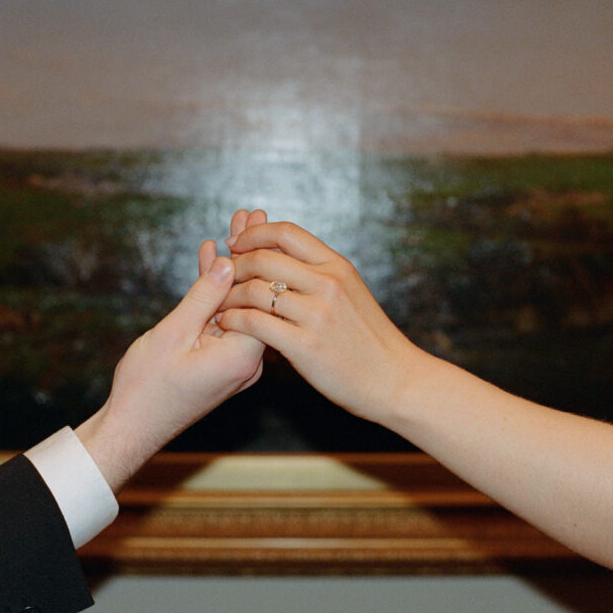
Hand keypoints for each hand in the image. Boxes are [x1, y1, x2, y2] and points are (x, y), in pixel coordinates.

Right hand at [75, 215, 266, 491]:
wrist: (132, 429)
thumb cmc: (147, 388)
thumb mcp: (173, 334)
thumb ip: (203, 297)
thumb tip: (228, 262)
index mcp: (242, 355)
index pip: (263, 296)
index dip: (259, 256)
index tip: (257, 223)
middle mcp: (247, 361)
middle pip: (256, 297)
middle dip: (249, 255)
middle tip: (251, 216)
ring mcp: (235, 363)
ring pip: (239, 306)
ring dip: (233, 271)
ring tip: (235, 228)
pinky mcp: (222, 364)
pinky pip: (224, 321)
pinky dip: (218, 296)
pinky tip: (212, 263)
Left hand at [218, 222, 425, 423]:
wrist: (394, 379)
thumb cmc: (368, 339)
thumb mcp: (350, 292)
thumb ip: (319, 272)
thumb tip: (283, 252)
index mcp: (337, 266)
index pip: (286, 232)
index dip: (253, 233)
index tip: (236, 243)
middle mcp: (327, 284)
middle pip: (264, 258)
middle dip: (234, 265)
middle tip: (220, 276)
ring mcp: (316, 314)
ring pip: (254, 290)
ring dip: (228, 295)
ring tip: (218, 303)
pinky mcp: (305, 345)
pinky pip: (255, 323)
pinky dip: (233, 320)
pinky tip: (228, 323)